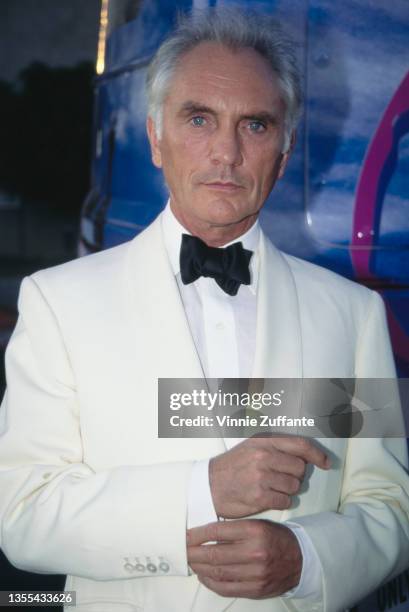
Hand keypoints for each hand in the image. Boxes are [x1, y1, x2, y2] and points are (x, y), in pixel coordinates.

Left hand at [187, 519, 301, 598]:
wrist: (301, 559)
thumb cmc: (276, 538)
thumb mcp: (257, 524)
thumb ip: (234, 529)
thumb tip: (205, 535)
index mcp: (255, 530)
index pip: (218, 531)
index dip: (198, 534)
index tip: (186, 535)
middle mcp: (255, 552)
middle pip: (215, 553)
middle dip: (194, 552)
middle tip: (182, 549)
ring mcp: (255, 573)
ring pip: (218, 571)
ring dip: (199, 567)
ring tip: (190, 561)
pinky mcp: (256, 589)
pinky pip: (227, 587)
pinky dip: (211, 582)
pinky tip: (203, 575)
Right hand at [210, 435, 329, 517]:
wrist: (208, 486)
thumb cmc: (232, 467)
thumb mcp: (251, 447)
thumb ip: (276, 447)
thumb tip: (305, 455)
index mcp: (263, 441)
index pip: (300, 445)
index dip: (317, 454)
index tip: (325, 463)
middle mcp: (263, 456)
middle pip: (300, 469)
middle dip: (295, 476)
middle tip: (281, 479)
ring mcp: (261, 477)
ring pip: (294, 486)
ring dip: (287, 490)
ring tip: (270, 488)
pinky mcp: (260, 497)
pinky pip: (285, 501)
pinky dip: (280, 502)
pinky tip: (267, 498)